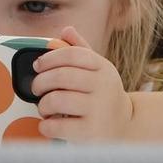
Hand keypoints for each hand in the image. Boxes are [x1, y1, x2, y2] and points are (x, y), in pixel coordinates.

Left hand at [31, 27, 133, 141]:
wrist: (126, 125)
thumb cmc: (104, 95)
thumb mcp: (98, 70)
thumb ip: (81, 50)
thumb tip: (66, 30)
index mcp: (103, 68)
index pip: (73, 54)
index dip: (50, 58)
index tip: (38, 65)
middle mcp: (103, 86)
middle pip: (62, 76)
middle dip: (40, 82)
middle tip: (36, 89)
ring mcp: (98, 110)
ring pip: (57, 100)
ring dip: (43, 105)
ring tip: (45, 108)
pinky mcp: (91, 132)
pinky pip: (57, 126)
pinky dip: (46, 125)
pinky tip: (49, 124)